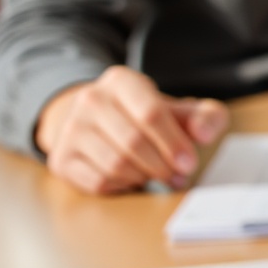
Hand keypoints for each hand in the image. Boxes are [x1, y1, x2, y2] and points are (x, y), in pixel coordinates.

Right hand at [34, 68, 229, 195]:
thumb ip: (205, 117)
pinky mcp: (62, 158)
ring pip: (115, 165)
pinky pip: (98, 182)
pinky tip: (133, 179)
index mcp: (121, 81)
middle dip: (162, 165)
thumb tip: (205, 134)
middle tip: (178, 176)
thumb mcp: (179, 111)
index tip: (189, 163)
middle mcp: (90, 100)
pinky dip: (123, 187)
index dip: (174, 143)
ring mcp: (71, 129)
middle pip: (133, 143)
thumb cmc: (147, 118)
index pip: (151, 113)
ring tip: (157, 175)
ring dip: (144, 177)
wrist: (98, 122)